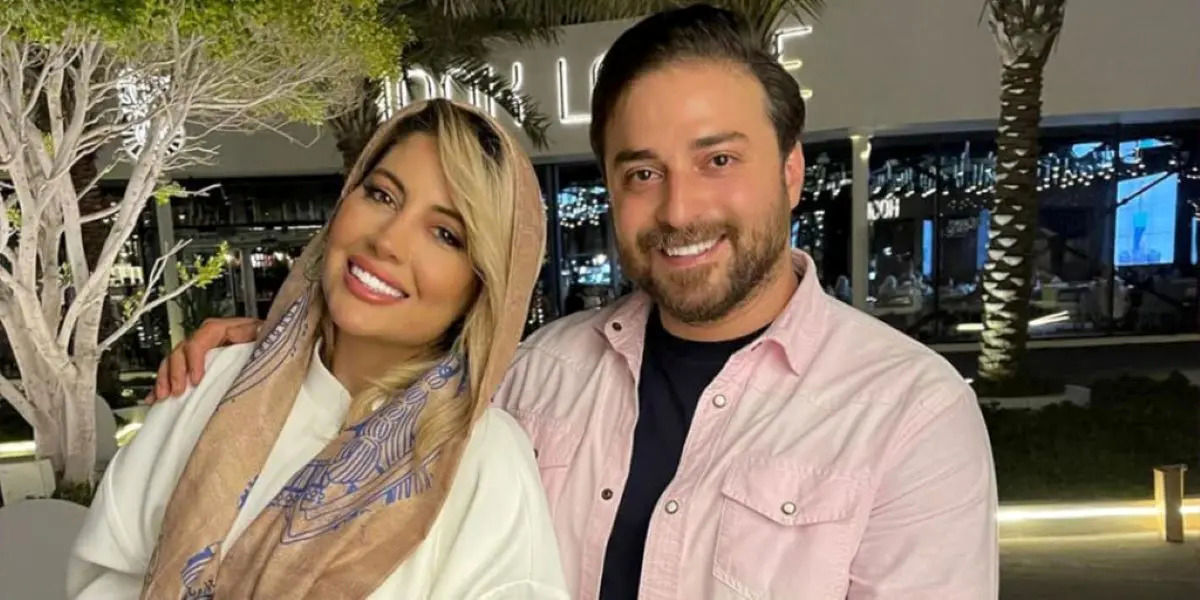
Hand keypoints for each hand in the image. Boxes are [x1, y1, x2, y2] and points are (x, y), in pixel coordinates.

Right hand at [146, 317, 261, 403]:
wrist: (269, 343)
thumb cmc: (265, 338)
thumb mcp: (262, 333)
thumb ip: (254, 332)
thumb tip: (250, 332)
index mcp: (220, 329)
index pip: (199, 341)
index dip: (194, 360)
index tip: (196, 380)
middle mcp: (205, 338)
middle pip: (181, 350)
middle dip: (175, 373)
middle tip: (177, 392)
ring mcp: (198, 351)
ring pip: (173, 361)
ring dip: (165, 379)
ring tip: (163, 396)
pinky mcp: (195, 364)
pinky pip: (174, 372)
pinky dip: (163, 384)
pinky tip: (155, 397)